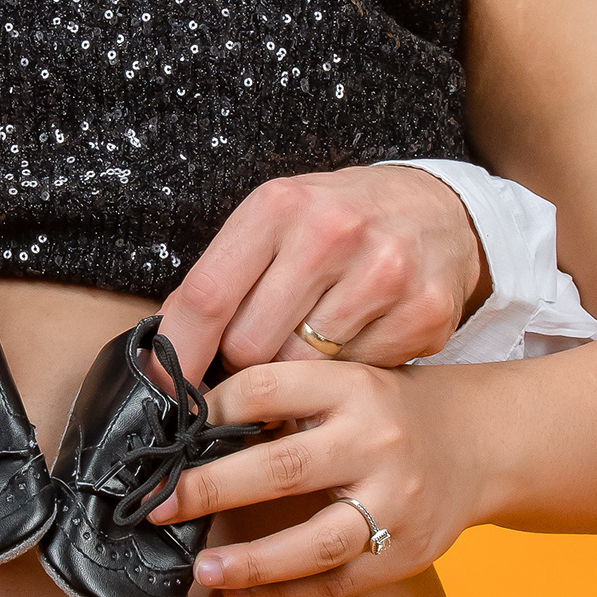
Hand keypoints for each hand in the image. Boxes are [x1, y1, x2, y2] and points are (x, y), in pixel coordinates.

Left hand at [144, 359, 485, 596]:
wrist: (481, 443)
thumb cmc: (393, 409)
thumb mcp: (349, 379)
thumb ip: (288, 394)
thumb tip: (189, 422)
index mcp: (355, 387)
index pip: (266, 390)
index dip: (210, 413)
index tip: (170, 436)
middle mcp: (378, 442)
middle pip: (282, 468)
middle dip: (209, 490)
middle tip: (157, 506)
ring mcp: (395, 503)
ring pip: (314, 542)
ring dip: (250, 560)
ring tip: (200, 569)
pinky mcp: (403, 553)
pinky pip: (334, 583)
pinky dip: (282, 593)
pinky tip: (238, 592)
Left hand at [152, 167, 486, 385]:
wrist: (434, 209)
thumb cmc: (335, 223)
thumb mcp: (273, 223)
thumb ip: (222, 280)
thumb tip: (166, 356)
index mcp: (279, 205)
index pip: (207, 296)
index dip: (178, 354)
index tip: (162, 391)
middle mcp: (333, 233)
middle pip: (250, 346)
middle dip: (244, 359)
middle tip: (263, 342)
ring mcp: (384, 274)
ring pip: (300, 370)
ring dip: (294, 369)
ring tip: (311, 337)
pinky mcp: (423, 314)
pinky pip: (355, 377)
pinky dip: (346, 372)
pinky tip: (357, 337)